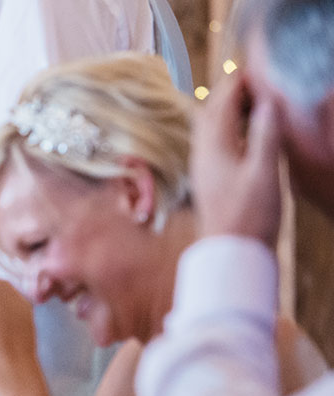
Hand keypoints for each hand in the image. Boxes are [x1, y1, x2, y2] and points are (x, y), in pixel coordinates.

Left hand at [191, 72, 281, 246]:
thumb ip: (266, 135)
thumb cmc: (249, 216)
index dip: (237, 82)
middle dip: (229, 92)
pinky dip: (228, 130)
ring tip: (251, 102)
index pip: (221, 102)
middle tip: (253, 79)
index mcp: (214, 147)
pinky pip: (214, 145)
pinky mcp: (209, 181)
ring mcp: (203, 168)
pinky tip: (244, 136)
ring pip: (210, 129)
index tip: (255, 66)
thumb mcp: (265, 172)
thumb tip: (269, 101)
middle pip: (210, 112)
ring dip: (227, 110)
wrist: (231, 254)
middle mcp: (202, 154)